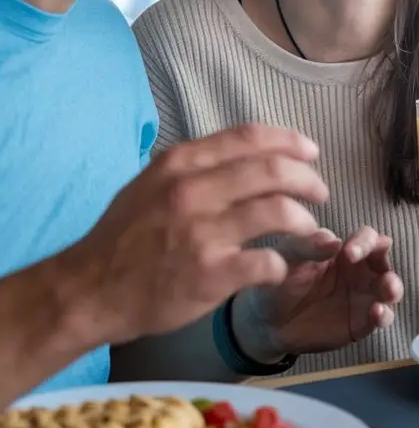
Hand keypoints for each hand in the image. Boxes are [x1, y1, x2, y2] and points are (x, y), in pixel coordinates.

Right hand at [64, 125, 327, 343]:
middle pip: (275, 171)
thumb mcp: (151, 183)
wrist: (90, 290)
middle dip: (308, 180)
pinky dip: (283, 265)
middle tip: (320, 192)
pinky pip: (267, 262)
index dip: (290, 142)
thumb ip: (195, 166)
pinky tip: (279, 268)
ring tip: (311, 230)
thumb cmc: (123, 238)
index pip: (250, 137)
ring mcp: (202, 233)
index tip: (310, 152)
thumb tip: (242, 153)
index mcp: (181, 163)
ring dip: (306, 221)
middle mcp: (193, 191)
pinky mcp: (209, 274)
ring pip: (280, 212)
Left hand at [237, 226, 403, 356]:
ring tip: (388, 292)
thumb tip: (333, 240)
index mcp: (344, 250)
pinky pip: (381, 318)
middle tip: (380, 274)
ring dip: (393, 288)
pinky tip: (377, 314)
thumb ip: (309, 246)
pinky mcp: (361, 323)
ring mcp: (362, 298)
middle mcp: (359, 271)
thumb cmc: (279, 281)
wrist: (267, 322)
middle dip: (387, 264)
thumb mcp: (289, 257)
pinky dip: (384, 315)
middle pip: (385, 262)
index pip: (367, 238)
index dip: (365, 242)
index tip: (349, 253)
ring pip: (390, 289)